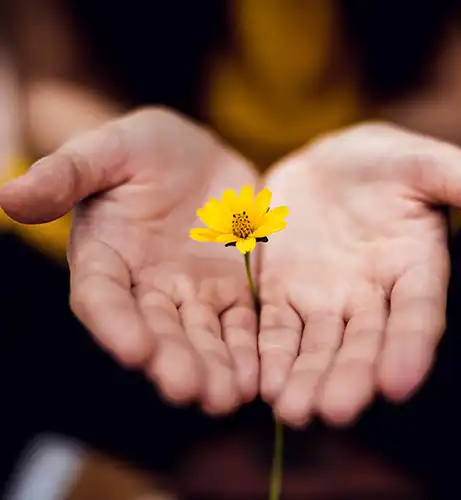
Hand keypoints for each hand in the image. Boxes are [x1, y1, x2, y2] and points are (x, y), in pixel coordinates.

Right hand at [0, 108, 258, 413]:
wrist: (196, 156)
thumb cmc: (143, 149)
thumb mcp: (108, 150)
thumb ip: (68, 174)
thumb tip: (10, 196)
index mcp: (106, 257)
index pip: (102, 297)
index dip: (114, 324)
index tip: (134, 350)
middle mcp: (146, 286)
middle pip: (156, 330)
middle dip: (171, 360)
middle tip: (188, 389)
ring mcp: (191, 292)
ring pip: (201, 336)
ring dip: (213, 367)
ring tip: (227, 396)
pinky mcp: (230, 290)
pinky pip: (240, 324)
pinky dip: (247, 349)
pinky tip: (257, 376)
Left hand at [259, 123, 460, 426]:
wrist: (327, 163)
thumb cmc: (385, 162)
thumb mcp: (427, 165)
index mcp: (413, 270)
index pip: (416, 316)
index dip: (409, 348)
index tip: (398, 384)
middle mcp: (370, 296)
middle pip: (362, 344)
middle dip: (349, 377)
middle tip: (333, 412)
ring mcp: (324, 298)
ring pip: (317, 345)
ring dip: (306, 378)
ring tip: (293, 411)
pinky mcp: (284, 291)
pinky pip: (277, 326)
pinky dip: (271, 353)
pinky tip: (264, 383)